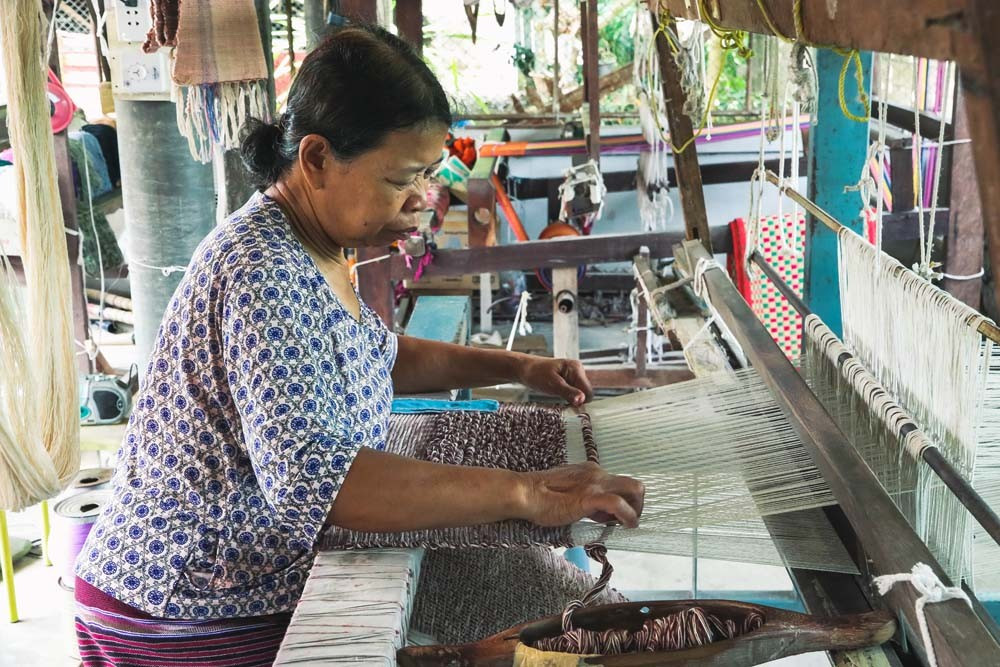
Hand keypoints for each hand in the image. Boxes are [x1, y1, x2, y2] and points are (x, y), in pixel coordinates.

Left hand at [516, 356, 593, 406]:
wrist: (524, 369)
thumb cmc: (536, 374)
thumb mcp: (552, 385)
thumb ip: (568, 392)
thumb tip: (582, 400)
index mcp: (576, 368)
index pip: (588, 391)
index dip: (581, 401)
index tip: (569, 405)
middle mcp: (578, 371)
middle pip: (586, 393)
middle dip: (576, 400)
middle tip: (561, 399)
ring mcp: (574, 376)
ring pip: (580, 395)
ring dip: (571, 399)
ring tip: (557, 395)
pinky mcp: (570, 381)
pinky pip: (575, 393)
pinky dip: (568, 397)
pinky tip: (558, 394)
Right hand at [516, 462, 643, 528]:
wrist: (524, 492)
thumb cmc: (538, 496)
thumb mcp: (568, 495)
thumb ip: (585, 499)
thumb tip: (598, 512)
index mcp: (590, 471)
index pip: (619, 483)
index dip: (623, 501)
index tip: (613, 517)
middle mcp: (596, 473)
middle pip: (633, 484)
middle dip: (638, 504)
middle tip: (628, 521)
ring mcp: (595, 484)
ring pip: (634, 489)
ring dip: (636, 510)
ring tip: (627, 524)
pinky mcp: (590, 497)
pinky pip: (619, 504)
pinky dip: (629, 516)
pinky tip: (627, 526)